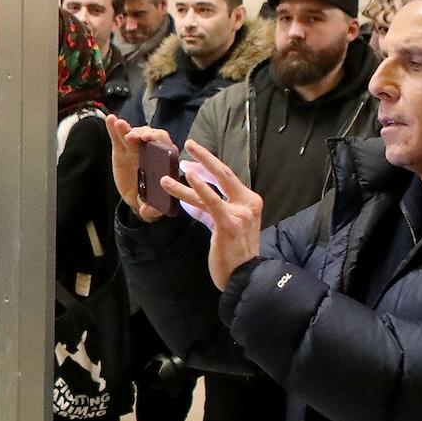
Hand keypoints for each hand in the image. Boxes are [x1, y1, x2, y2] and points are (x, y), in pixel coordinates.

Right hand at [105, 115, 173, 220]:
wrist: (136, 196)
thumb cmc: (149, 198)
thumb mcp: (151, 208)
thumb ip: (151, 209)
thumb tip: (147, 210)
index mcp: (164, 161)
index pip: (165, 145)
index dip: (158, 140)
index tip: (149, 140)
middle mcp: (151, 150)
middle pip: (150, 136)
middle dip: (143, 133)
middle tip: (132, 137)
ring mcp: (136, 148)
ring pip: (134, 133)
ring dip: (126, 128)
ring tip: (118, 124)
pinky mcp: (122, 148)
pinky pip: (118, 136)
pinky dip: (114, 127)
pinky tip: (110, 119)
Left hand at [160, 140, 263, 290]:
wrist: (243, 276)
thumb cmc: (233, 253)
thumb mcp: (223, 226)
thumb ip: (210, 211)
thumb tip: (191, 200)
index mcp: (249, 202)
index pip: (226, 179)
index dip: (207, 167)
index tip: (192, 158)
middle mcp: (248, 203)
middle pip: (224, 173)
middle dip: (205, 156)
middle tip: (189, 144)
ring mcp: (240, 212)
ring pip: (212, 187)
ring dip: (191, 174)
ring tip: (171, 164)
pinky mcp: (229, 223)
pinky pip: (211, 201)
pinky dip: (199, 187)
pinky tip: (187, 176)